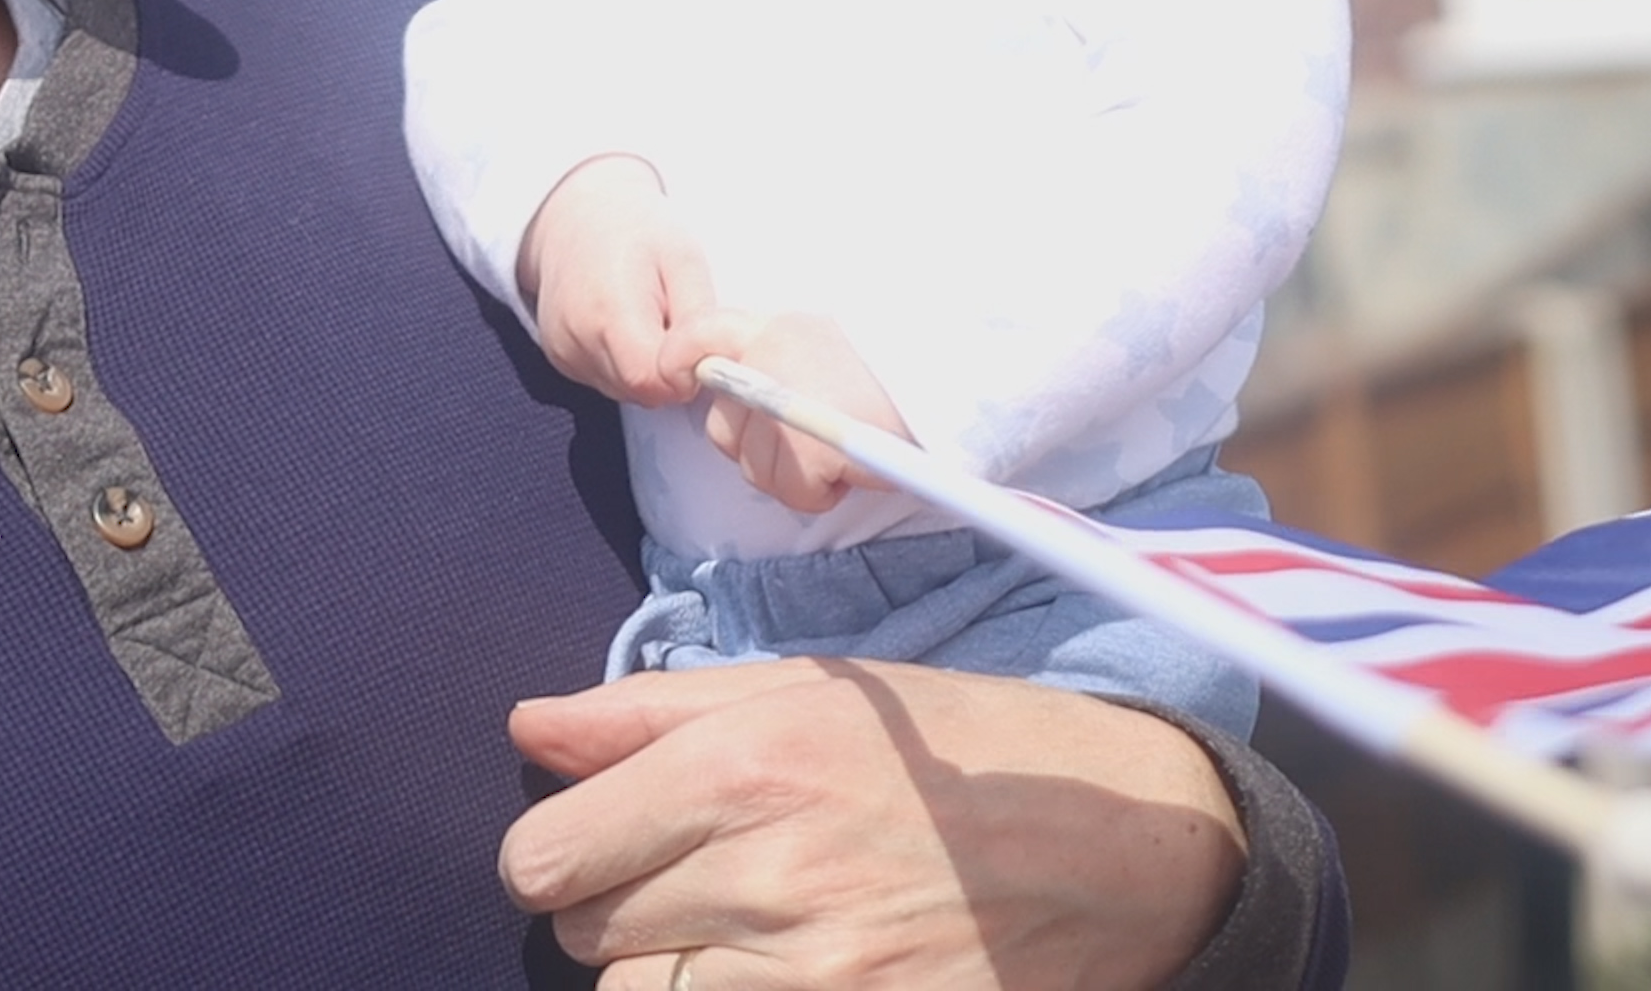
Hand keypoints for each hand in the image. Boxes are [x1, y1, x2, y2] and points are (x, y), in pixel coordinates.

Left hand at [501, 660, 1244, 989]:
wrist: (1122, 844)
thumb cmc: (959, 752)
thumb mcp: (814, 689)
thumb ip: (653, 710)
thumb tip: (528, 729)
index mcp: (743, 767)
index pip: (547, 856)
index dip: (558, 854)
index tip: (596, 846)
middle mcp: (764, 873)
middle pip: (585, 935)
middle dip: (618, 907)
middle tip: (696, 878)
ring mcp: (812, 974)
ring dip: (666, 971)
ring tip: (743, 932)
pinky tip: (782, 969)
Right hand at [517, 157, 715, 405]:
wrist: (579, 214)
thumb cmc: (635, 231)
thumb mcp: (683, 259)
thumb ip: (698, 320)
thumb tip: (710, 367)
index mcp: (610, 310)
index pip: (653, 381)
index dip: (683, 372)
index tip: (692, 341)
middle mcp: (578, 338)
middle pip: (640, 391)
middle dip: (667, 369)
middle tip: (672, 320)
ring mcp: (564, 351)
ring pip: (624, 391)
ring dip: (647, 367)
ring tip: (648, 316)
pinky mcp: (560, 357)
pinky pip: (605, 381)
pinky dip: (624, 363)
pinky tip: (626, 325)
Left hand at [661, 311, 908, 514]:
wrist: (951, 390)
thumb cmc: (890, 379)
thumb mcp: (824, 348)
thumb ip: (776, 365)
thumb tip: (734, 398)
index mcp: (775, 327)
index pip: (699, 333)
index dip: (680, 362)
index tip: (682, 384)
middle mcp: (774, 355)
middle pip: (722, 424)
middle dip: (756, 447)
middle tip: (807, 441)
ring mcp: (788, 400)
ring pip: (754, 466)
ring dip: (792, 473)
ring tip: (837, 450)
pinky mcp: (809, 446)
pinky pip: (792, 490)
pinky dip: (820, 493)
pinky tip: (849, 470)